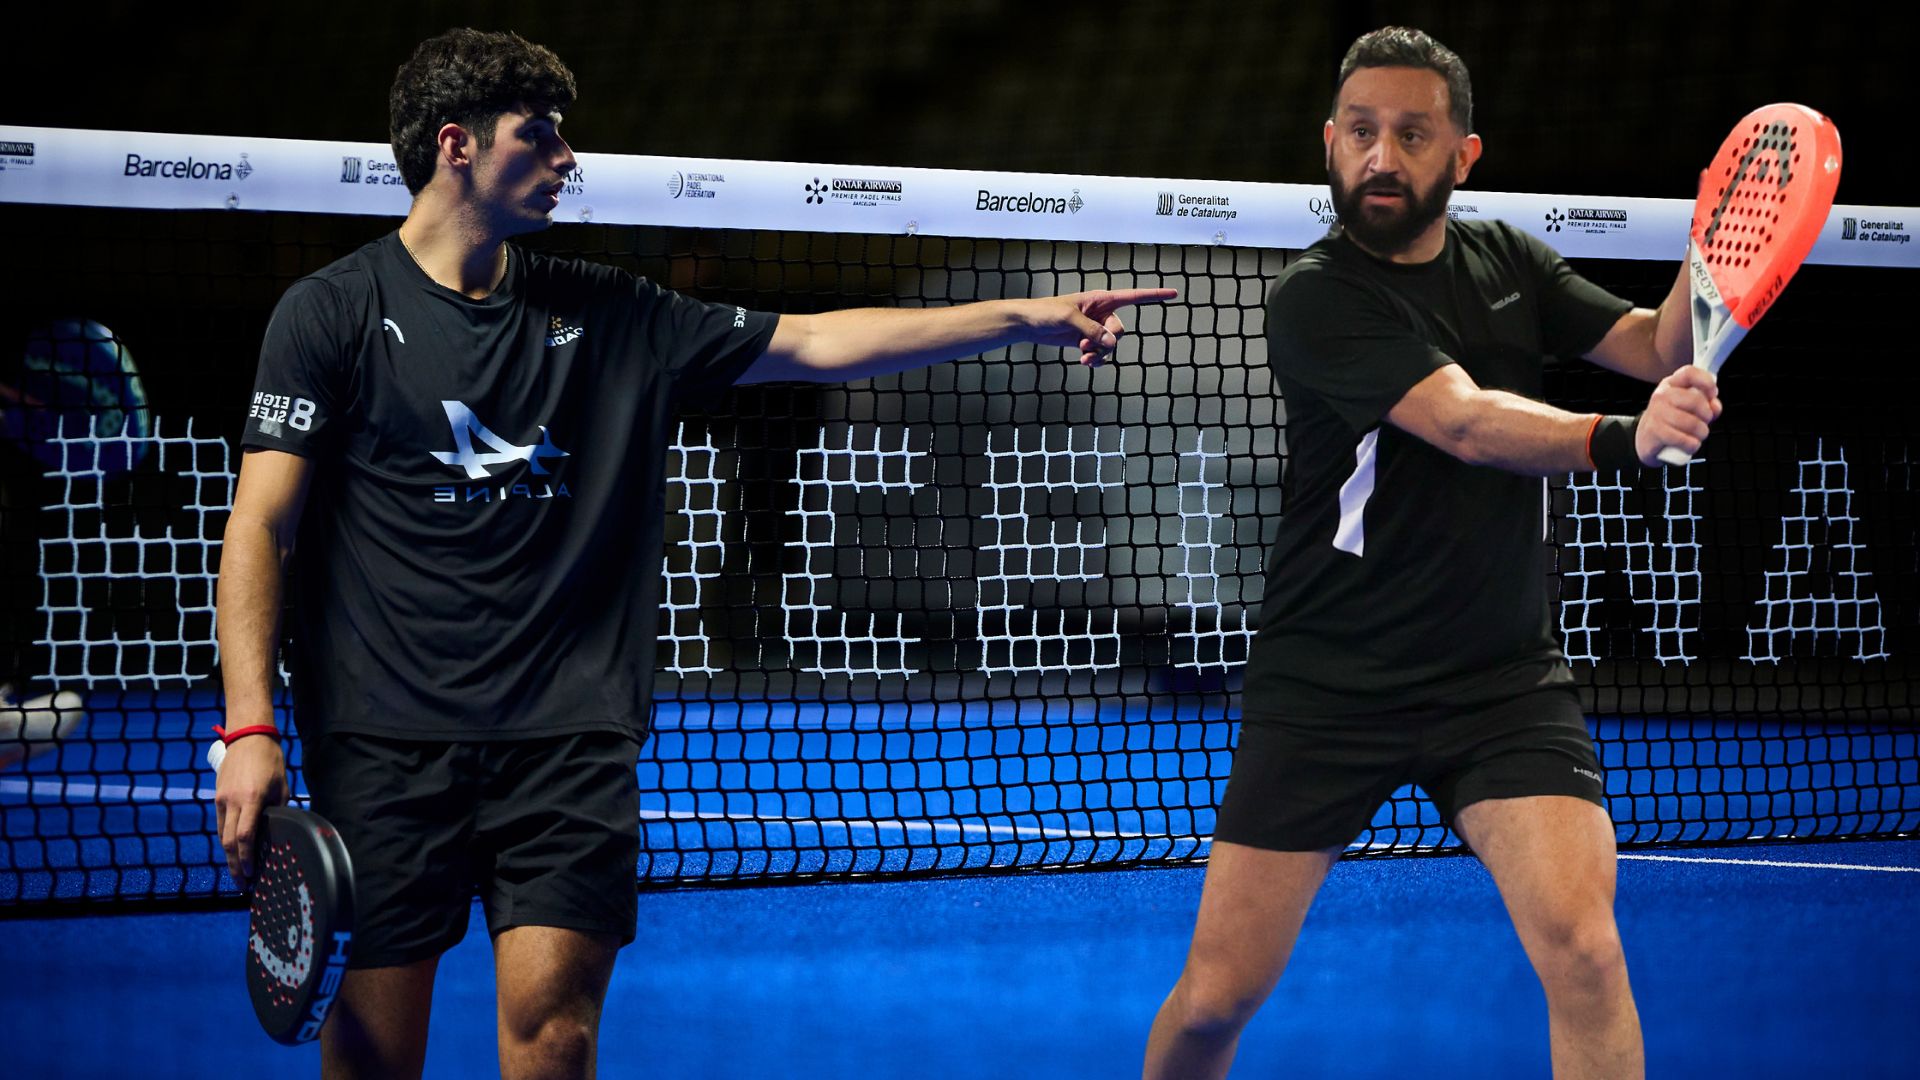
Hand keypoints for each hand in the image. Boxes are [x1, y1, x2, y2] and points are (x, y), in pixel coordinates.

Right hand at [215, 732, 288, 885]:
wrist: (247, 738)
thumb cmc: (270, 760)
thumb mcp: (281, 785)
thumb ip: (278, 809)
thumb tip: (276, 830)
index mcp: (252, 799)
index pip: (245, 836)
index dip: (246, 858)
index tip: (251, 873)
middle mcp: (233, 802)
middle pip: (229, 842)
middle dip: (235, 865)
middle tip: (242, 884)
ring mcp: (222, 800)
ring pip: (221, 835)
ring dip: (228, 856)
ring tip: (237, 873)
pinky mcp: (217, 797)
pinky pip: (220, 824)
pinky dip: (225, 841)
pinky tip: (232, 852)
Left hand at [1026, 288, 1178, 365]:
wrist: (1029, 324)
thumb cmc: (1046, 313)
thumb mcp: (1069, 319)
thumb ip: (1091, 330)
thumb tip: (1110, 343)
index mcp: (1101, 300)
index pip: (1133, 297)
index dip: (1154, 296)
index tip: (1173, 294)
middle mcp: (1102, 313)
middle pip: (1120, 331)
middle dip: (1107, 342)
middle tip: (1085, 346)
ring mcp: (1095, 328)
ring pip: (1111, 345)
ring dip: (1099, 354)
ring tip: (1082, 356)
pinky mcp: (1087, 341)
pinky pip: (1101, 353)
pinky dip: (1096, 359)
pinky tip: (1085, 362)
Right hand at [1635, 365, 1722, 464]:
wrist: (1644, 439)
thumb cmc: (1670, 421)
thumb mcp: (1688, 408)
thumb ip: (1706, 404)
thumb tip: (1715, 406)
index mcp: (1671, 384)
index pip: (1689, 373)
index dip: (1706, 382)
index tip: (1712, 394)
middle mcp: (1662, 395)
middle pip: (1695, 400)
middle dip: (1707, 416)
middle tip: (1704, 423)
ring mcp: (1656, 412)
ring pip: (1692, 423)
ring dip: (1701, 433)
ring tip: (1697, 436)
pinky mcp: (1654, 431)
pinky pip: (1683, 439)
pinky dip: (1692, 445)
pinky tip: (1690, 445)